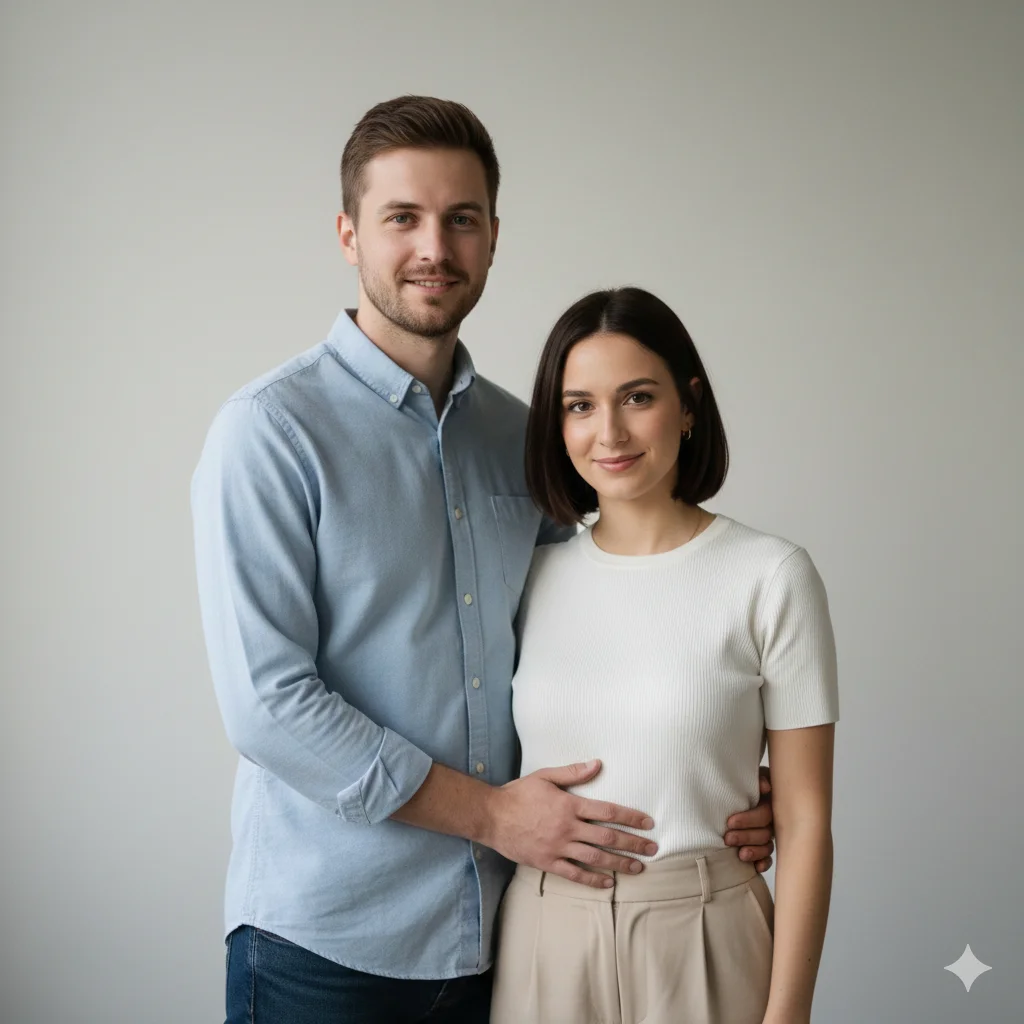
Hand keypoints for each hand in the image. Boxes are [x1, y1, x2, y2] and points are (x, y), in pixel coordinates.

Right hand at [483, 759, 657, 888]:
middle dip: (633, 843)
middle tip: (653, 848)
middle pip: (608, 837)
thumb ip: (573, 773)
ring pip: (596, 857)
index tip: (648, 823)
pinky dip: (593, 880)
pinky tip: (608, 884)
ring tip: (638, 868)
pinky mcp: (547, 862)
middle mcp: (568, 827)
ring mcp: (558, 847)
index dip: (630, 817)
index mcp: (569, 805)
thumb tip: (598, 764)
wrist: (492, 816)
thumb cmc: (519, 793)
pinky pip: (575, 874)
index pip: (608, 811)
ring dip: (620, 863)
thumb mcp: (546, 776)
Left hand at [724, 765, 774, 871]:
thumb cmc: (745, 783)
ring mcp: (769, 835)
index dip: (748, 820)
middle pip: (764, 833)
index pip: (763, 815)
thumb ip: (759, 779)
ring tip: (740, 855)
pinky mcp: (763, 846)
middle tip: (727, 838)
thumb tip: (765, 787)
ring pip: (766, 846)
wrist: (738, 789)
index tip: (729, 822)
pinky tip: (756, 867)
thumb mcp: (751, 777)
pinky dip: (763, 863)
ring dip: (754, 851)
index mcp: (769, 803)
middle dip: (745, 836)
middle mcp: (771, 821)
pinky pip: (768, 858)